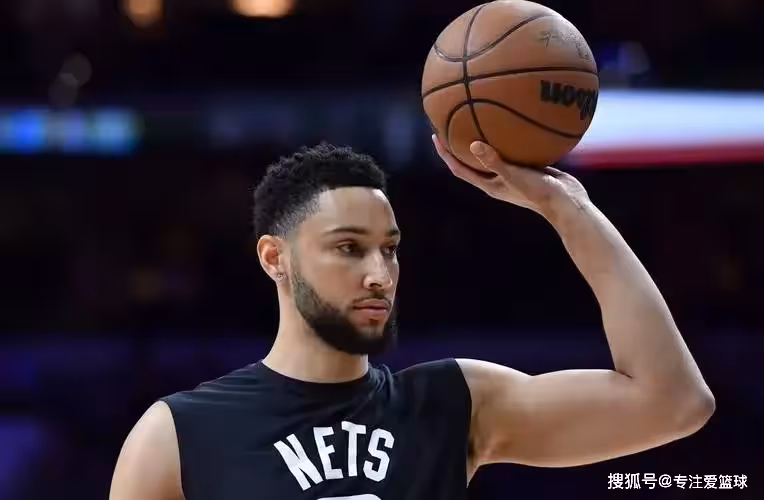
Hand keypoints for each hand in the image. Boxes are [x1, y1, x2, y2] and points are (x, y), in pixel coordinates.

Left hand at [432, 135, 588, 217]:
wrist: (566, 201)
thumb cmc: (537, 193)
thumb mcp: (514, 175)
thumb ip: (494, 161)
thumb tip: (473, 144)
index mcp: (489, 184)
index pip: (459, 169)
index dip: (445, 154)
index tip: (435, 136)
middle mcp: (497, 179)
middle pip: (472, 160)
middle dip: (460, 144)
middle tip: (452, 122)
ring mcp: (513, 173)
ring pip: (494, 153)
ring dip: (486, 138)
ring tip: (480, 117)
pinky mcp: (528, 167)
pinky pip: (514, 149)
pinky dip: (511, 136)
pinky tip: (513, 120)